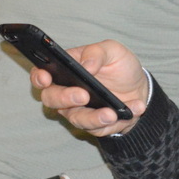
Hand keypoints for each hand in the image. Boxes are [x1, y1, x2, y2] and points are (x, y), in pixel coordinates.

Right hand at [32, 40, 149, 135]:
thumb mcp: (112, 50)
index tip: (46, 78)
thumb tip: (86, 66)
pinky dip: (117, 120)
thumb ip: (97, 53)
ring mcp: (79, 111)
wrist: (139, 86)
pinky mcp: (95, 126)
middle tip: (83, 95)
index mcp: (64, 70)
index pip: (41, 74)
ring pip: (76, 119)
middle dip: (65, 98)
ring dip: (94, 117)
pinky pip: (99, 128)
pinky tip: (132, 110)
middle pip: (51, 100)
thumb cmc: (119, 65)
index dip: (39, 77)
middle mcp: (66, 93)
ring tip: (112, 113)